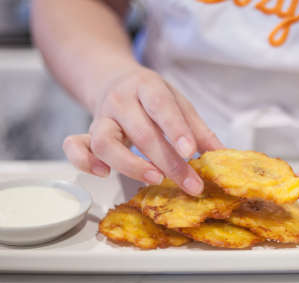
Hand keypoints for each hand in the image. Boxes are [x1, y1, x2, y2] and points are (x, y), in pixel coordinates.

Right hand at [63, 66, 222, 195]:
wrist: (115, 80)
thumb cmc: (152, 97)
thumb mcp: (178, 103)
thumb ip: (198, 129)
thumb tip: (222, 155)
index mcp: (148, 87)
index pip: (161, 106)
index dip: (176, 129)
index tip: (192, 152)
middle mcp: (121, 100)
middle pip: (141, 132)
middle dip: (168, 161)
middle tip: (190, 184)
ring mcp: (101, 117)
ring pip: (106, 142)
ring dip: (130, 164)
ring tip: (154, 179)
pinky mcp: (87, 132)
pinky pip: (75, 146)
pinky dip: (84, 161)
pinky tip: (104, 174)